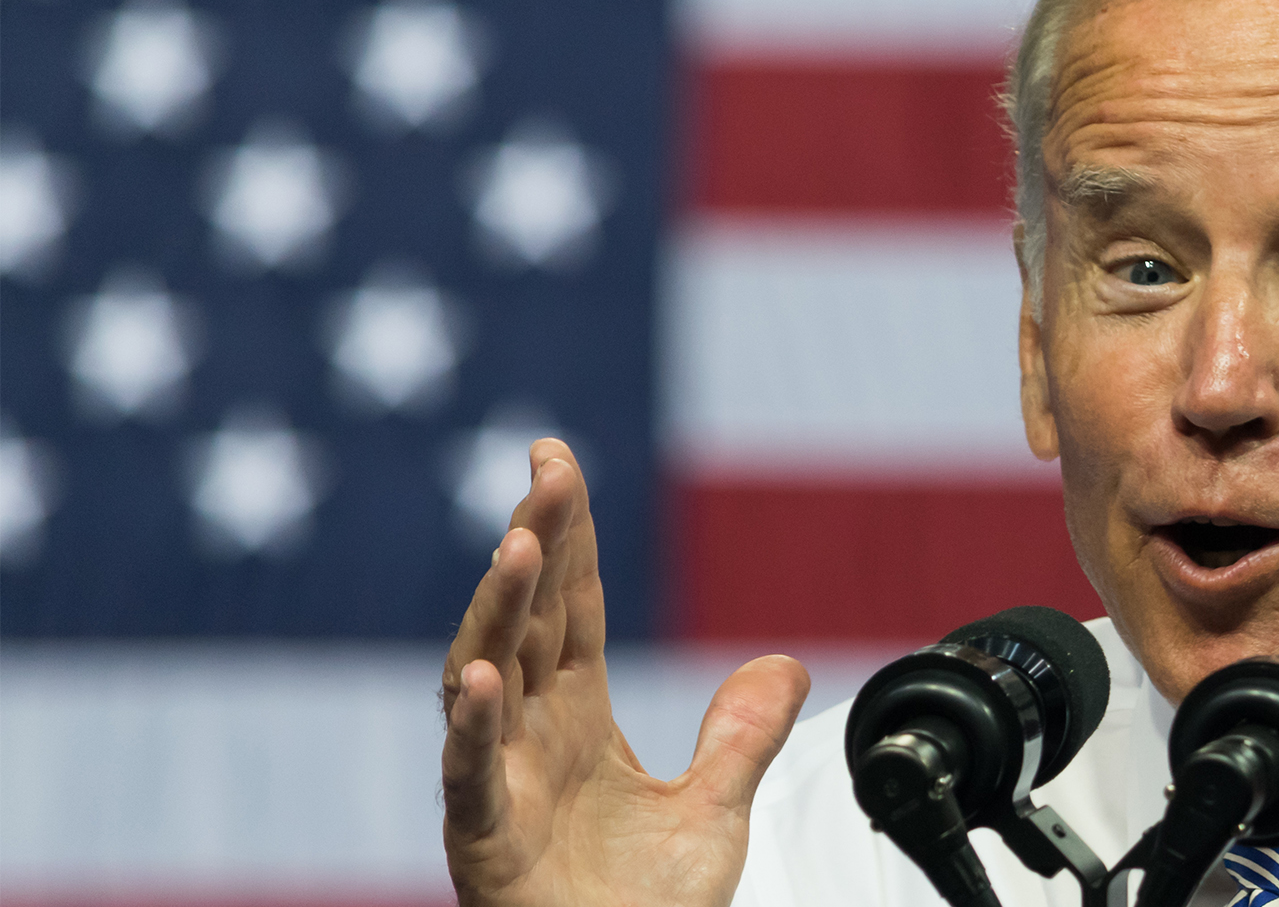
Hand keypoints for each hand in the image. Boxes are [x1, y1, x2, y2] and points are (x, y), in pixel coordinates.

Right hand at [440, 439, 810, 905]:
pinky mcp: (484, 841)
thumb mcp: (715, 811)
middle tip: (549, 467)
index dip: (568, 537)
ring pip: (486, 676)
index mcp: (575, 719)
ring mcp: (499, 783)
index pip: (573, 608)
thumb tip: (784, 663)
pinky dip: (469, 728)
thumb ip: (743, 737)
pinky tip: (478, 678)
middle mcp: (528, 736)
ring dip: (499, 610)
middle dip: (537, 541)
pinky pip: (469, 776)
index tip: (559, 462)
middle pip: (529, 619)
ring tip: (518, 546)